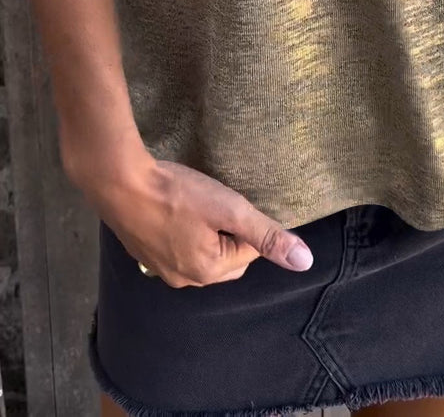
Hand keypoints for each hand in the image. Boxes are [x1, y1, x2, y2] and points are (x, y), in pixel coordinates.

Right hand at [71, 146, 314, 287]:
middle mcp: (184, 280)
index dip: (248, 222)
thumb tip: (305, 262)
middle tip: (219, 202)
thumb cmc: (176, 194)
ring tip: (199, 203)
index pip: (249, 251)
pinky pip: (177, 246)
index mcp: (208, 272)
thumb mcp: (229, 209)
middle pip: (227, 257)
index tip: (233, 200)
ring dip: (207, 232)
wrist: (119, 182)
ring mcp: (159, 268)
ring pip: (202, 252)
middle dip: (230, 232)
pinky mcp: (143, 252)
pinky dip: (183, 231)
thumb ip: (267, 234)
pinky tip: (176, 208)